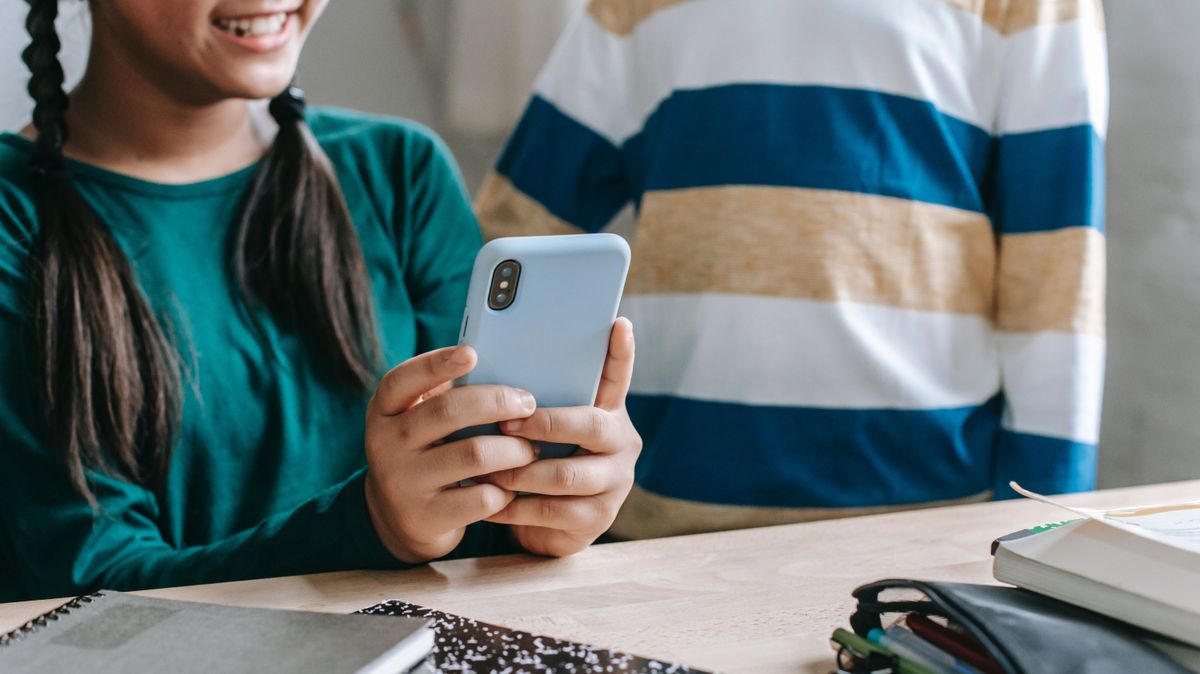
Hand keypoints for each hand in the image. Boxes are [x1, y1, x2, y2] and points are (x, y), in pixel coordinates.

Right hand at [363, 346, 538, 562]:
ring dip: (514, 448)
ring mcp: (404, 483)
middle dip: (498, 402)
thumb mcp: (419, 423)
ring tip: (531, 448)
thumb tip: (505, 367)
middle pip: (448, 411)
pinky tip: (514, 485)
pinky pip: (482, 497)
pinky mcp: (427, 517)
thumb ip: (446, 397)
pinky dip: (507, 489)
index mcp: (384, 411)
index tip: (472, 353)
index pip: (402, 380)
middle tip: (528, 404)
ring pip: (475, 454)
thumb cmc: (424, 453)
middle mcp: (386, 444)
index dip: (436, 364)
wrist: (398, 518)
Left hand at [482, 318, 640, 556]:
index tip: (618, 323)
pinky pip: (551, 511)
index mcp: (609, 413)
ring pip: (566, 474)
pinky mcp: (599, 520)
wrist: (546, 527)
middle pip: (591, 426)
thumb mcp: (541, 431)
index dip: (620, 352)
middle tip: (505, 425)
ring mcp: (615, 483)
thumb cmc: (538, 463)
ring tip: (489, 468)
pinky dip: (514, 507)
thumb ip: (534, 403)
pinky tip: (489, 501)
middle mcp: (622, 444)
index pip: (617, 377)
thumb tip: (488, 365)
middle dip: (544, 424)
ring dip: (520, 471)